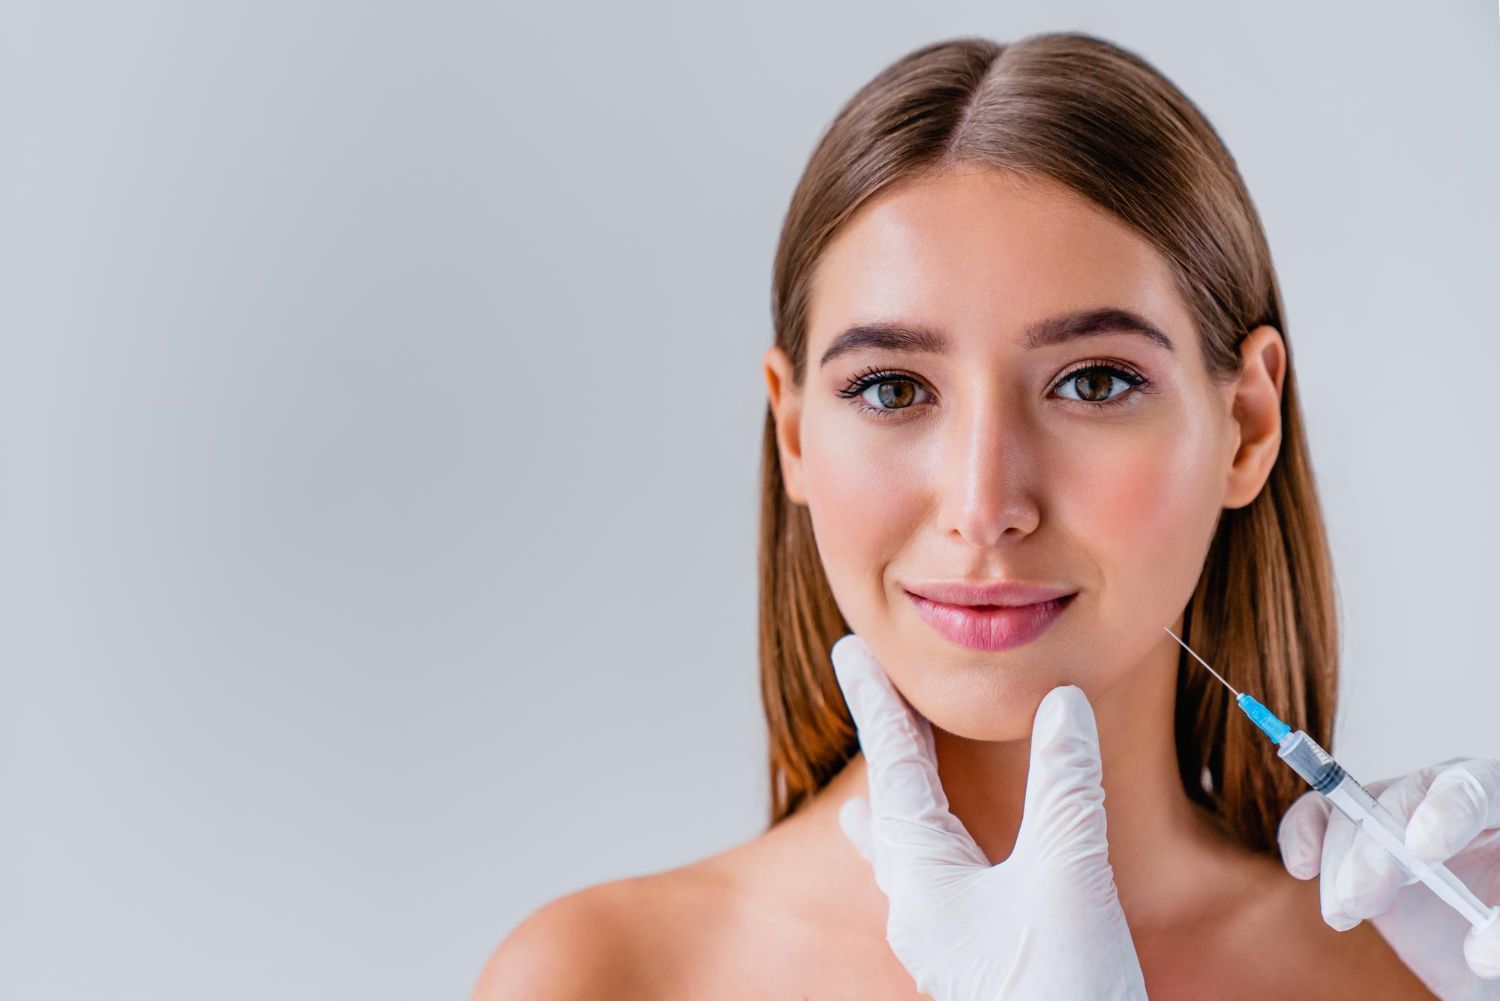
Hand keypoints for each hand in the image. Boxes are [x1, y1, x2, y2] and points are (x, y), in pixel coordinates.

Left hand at [830, 632, 1147, 1000]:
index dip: (878, 701)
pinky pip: (936, 886)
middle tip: (866, 693)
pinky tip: (938, 865)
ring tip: (867, 792)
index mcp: (925, 877)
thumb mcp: (1069, 876)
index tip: (850, 652)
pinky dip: (931, 852)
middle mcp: (920, 906)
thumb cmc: (1065, 989)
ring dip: (897, 806)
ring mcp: (943, 937)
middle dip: (883, 746)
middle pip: (889, 803)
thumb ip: (1065, 785)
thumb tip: (1062, 703)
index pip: (894, 765)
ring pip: (906, 853)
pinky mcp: (973, 958)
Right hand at [1278, 757, 1499, 999]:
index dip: (1448, 810)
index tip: (1425, 850)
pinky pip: (1321, 814)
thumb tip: (1477, 951)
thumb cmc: (1499, 928)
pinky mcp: (1360, 840)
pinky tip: (1303, 866)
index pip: (1476, 787)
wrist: (1481, 962)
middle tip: (1361, 893)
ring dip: (1342, 861)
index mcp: (1499, 811)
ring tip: (1346, 911)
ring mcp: (1399, 819)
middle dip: (1376, 846)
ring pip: (1356, 813)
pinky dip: (1303, 833)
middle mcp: (1446, 805)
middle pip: (1405, 799)